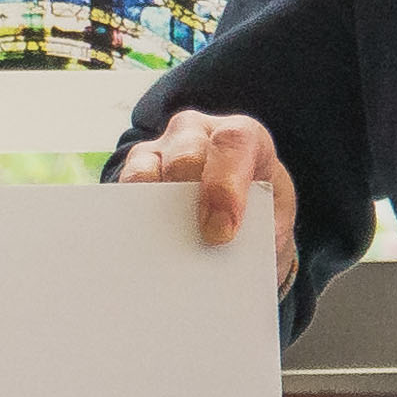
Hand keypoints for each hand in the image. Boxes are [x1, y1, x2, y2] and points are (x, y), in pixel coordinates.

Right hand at [119, 109, 297, 288]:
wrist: (245, 210)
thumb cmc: (261, 209)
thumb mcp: (273, 217)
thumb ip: (261, 231)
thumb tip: (234, 262)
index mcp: (241, 135)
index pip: (232, 143)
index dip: (225, 186)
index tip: (223, 232)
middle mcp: (196, 134)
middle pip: (183, 157)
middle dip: (187, 202)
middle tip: (191, 245)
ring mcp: (160, 151)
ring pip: (144, 171)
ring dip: (152, 214)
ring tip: (160, 253)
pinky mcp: (134, 174)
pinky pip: (123, 194)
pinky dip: (131, 223)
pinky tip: (139, 250)